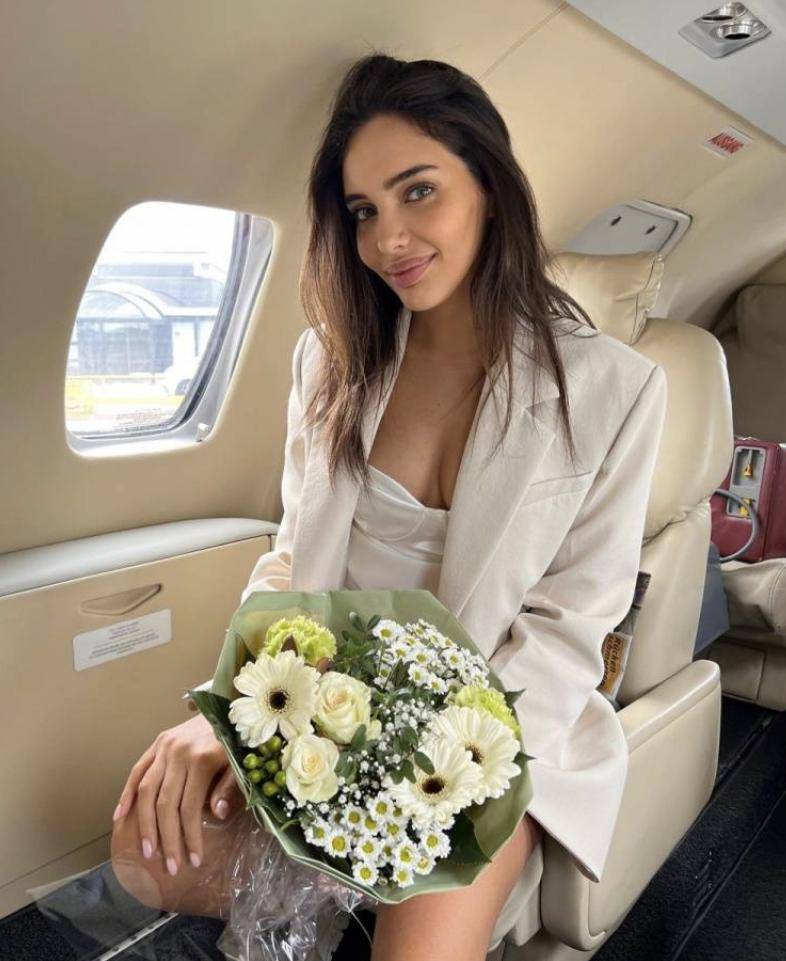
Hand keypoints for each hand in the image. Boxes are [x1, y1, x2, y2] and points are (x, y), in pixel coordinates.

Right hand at [112, 712, 242, 874]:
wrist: (230, 704)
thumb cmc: (239, 739)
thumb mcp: (242, 763)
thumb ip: (229, 788)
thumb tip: (217, 815)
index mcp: (202, 758)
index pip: (189, 808)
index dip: (190, 837)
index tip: (194, 860)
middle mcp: (179, 753)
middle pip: (165, 804)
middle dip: (167, 839)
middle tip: (169, 866)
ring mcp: (165, 747)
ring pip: (146, 791)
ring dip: (144, 824)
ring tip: (147, 851)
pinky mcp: (157, 743)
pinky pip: (137, 770)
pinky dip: (127, 794)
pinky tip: (120, 816)